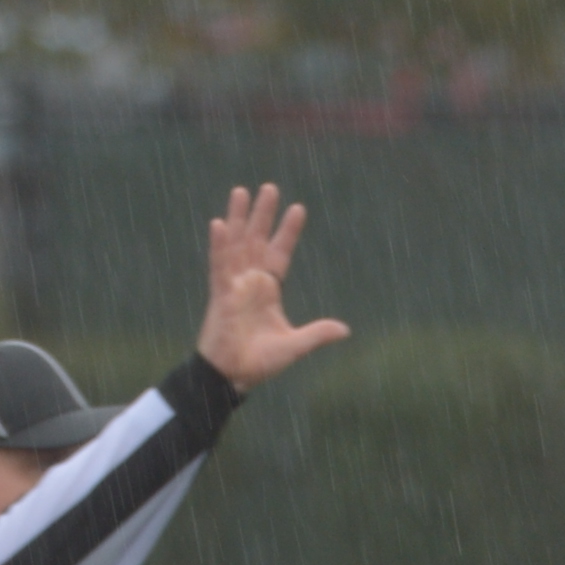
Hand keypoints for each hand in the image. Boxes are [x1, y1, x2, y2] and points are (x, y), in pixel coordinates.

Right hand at [198, 183, 347, 393]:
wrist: (233, 376)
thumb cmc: (259, 362)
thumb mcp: (294, 345)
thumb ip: (317, 334)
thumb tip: (345, 329)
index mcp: (268, 289)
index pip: (280, 253)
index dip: (288, 232)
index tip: (298, 208)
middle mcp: (250, 281)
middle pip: (256, 240)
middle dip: (263, 214)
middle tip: (270, 187)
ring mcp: (234, 285)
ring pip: (236, 244)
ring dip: (238, 218)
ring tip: (241, 191)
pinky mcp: (220, 294)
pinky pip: (219, 265)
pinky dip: (219, 245)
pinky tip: (220, 223)